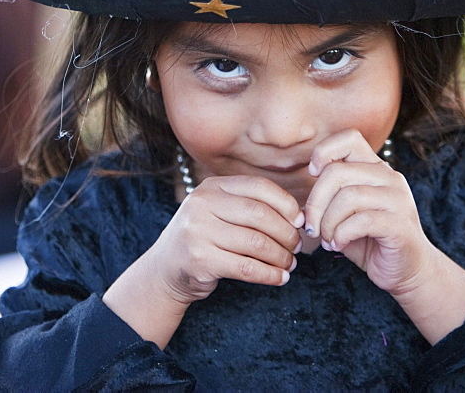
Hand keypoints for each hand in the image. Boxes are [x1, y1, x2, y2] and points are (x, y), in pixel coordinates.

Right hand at [150, 175, 302, 302]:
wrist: (164, 270)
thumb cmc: (203, 239)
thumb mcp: (218, 212)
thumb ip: (250, 207)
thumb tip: (299, 215)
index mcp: (212, 187)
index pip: (259, 187)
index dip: (286, 204)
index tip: (300, 221)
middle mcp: (202, 205)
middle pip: (260, 214)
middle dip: (286, 232)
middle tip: (297, 246)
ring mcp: (199, 232)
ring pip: (257, 242)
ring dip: (281, 256)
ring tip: (290, 264)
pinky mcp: (201, 261)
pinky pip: (247, 267)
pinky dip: (270, 274)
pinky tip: (280, 278)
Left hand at [303, 129, 436, 295]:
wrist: (408, 270)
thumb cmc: (371, 240)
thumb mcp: (347, 213)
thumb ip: (331, 196)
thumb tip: (301, 196)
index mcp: (376, 168)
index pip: (349, 138)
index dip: (323, 151)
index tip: (311, 175)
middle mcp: (389, 178)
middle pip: (337, 172)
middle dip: (315, 202)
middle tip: (312, 227)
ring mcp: (398, 199)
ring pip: (348, 197)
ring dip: (327, 223)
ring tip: (327, 239)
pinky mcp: (400, 224)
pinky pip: (360, 221)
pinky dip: (341, 235)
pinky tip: (338, 245)